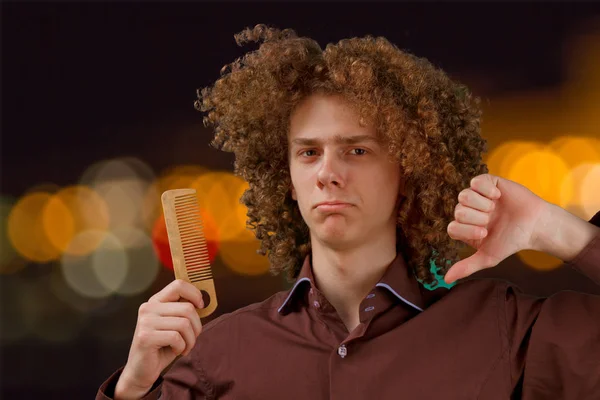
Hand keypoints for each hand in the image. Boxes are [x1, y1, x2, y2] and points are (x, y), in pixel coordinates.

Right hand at [115, 279, 204, 398]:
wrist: (142, 371)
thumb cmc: (162, 347)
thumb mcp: (174, 325)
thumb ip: (183, 311)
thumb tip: (202, 302)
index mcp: (156, 301)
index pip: (179, 285)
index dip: (195, 294)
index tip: (201, 307)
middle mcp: (148, 307)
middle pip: (187, 308)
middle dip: (196, 327)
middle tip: (191, 339)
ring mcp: (145, 321)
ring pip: (184, 324)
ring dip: (190, 340)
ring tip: (184, 347)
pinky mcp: (145, 337)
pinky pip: (176, 338)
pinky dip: (182, 347)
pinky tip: (176, 351)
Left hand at [444, 174, 548, 283]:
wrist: (535, 226)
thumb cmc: (511, 241)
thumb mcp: (489, 257)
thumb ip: (467, 266)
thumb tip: (446, 279)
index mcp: (464, 228)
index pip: (452, 227)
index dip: (468, 230)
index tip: (485, 233)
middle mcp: (467, 211)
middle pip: (458, 211)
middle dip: (477, 218)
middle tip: (492, 220)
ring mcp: (476, 196)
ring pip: (464, 196)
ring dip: (482, 205)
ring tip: (494, 208)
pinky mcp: (487, 182)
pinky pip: (476, 181)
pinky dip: (487, 190)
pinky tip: (497, 196)